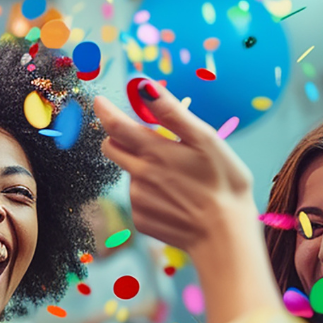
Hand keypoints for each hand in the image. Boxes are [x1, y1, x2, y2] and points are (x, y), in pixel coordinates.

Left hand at [93, 83, 254, 255]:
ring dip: (145, 170)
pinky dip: (152, 195)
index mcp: (154, 152)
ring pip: (130, 174)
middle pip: (112, 149)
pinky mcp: (140, 220)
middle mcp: (139, 175)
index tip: (99, 101)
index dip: (105, 111)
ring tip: (180, 180)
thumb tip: (144, 86)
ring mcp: (138, 200)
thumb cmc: (223, 183)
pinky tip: (176, 200)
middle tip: (149, 141)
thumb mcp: (205, 139)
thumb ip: (171, 112)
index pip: (116, 126)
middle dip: (120, 139)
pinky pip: (139, 200)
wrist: (224, 235)